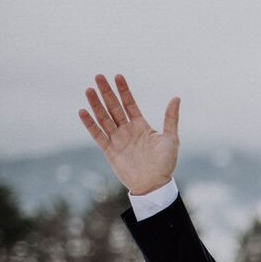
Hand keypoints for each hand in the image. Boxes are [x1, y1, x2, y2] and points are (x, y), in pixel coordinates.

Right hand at [78, 74, 179, 194]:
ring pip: (104, 118)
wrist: (154, 185)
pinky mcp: (109, 150)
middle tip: (99, 76)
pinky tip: (83, 111)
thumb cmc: (165, 163)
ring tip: (89, 89)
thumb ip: (171, 118)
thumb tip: (176, 98)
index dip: (124, 91)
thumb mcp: (171, 139)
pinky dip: (90, 124)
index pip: (130, 104)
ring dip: (96, 104)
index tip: (118, 76)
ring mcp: (117, 139)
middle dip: (107, 92)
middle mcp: (127, 130)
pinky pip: (98, 135)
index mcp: (141, 125)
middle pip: (114, 107)